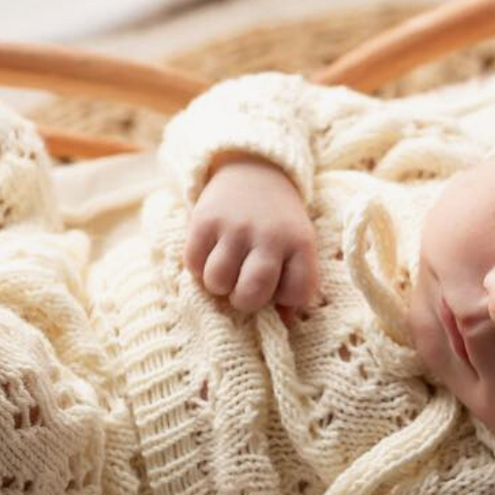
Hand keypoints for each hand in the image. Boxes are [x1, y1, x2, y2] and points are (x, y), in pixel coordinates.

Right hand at [185, 155, 323, 324]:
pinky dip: (199, 267)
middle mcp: (269, 235)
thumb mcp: (297, 245)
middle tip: (244, 286)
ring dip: (219, 284)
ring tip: (227, 268)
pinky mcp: (204, 220)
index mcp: (300, 243)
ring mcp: (235, 227)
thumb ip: (293, 282)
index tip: (280, 286)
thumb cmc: (277, 223)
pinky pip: (194, 265)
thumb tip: (281, 323)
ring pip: (217, 282)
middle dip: (244, 300)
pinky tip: (212, 254)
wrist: (253, 170)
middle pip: (251, 294)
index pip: (297, 294)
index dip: (286, 299)